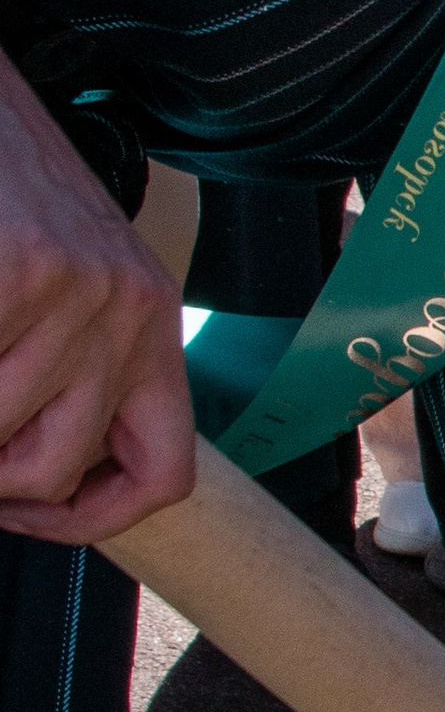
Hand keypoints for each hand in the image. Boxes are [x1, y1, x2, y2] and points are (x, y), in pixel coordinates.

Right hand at [0, 58, 195, 543]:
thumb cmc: (12, 192)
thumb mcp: (74, 281)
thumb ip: (74, 367)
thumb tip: (35, 474)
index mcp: (151, 324)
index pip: (163, 473)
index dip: (93, 520)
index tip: (32, 514)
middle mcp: (130, 312)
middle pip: (53, 470)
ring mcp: (77, 291)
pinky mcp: (22, 269)